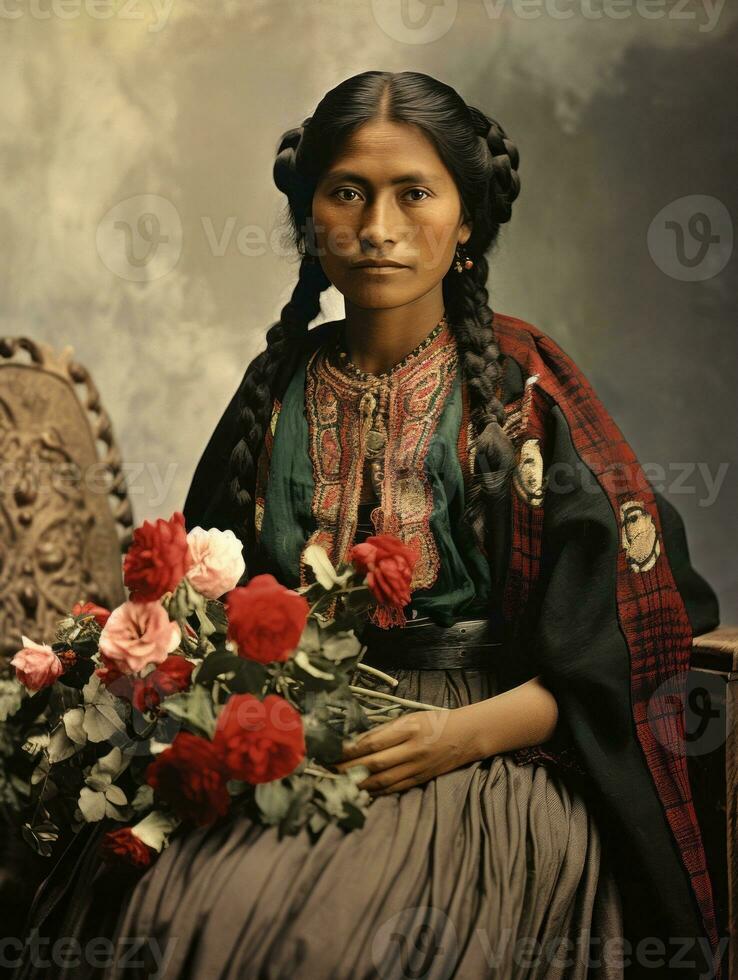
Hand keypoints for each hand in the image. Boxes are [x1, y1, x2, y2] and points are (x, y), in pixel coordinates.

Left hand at [334, 706, 479, 795]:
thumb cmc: (435, 721)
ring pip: (382, 780)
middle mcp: (412, 749)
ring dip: (358, 783)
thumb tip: (358, 740)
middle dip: (348, 769)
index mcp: (409, 728)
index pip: (373, 741)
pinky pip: (395, 788)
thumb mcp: (411, 717)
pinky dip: (376, 791)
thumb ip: (387, 729)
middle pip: (374, 763)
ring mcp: (417, 767)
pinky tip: (362, 791)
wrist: (466, 735)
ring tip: (340, 783)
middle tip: (328, 770)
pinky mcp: (421, 779)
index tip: (332, 752)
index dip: (350, 749)